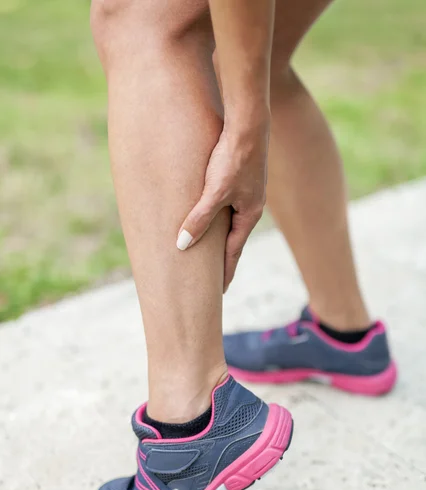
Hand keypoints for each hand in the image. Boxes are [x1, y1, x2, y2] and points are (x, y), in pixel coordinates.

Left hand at [177, 123, 268, 290]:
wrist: (248, 123)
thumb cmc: (234, 158)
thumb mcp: (215, 192)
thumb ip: (199, 219)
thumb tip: (181, 245)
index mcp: (249, 215)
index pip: (234, 252)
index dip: (225, 272)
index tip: (218, 291)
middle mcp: (250, 206)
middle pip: (233, 240)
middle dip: (222, 259)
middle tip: (213, 279)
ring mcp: (246, 192)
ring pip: (229, 222)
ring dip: (219, 238)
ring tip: (208, 252)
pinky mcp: (239, 178)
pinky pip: (227, 205)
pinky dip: (217, 217)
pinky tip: (209, 216)